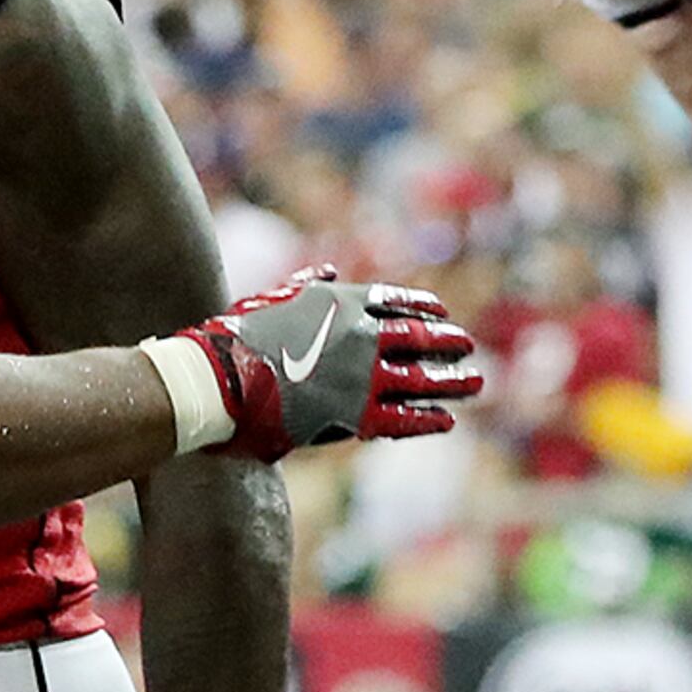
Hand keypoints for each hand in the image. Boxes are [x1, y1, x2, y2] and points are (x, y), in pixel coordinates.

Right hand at [180, 267, 481, 460]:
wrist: (215, 380)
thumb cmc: (234, 338)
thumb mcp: (273, 299)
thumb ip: (306, 287)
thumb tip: (327, 271)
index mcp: (339, 303)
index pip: (394, 302)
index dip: (422, 308)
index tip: (443, 313)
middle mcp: (359, 334)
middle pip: (417, 338)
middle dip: (446, 343)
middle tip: (469, 346)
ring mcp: (360, 375)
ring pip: (419, 377)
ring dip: (450, 381)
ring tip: (475, 383)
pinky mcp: (353, 414)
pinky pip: (401, 417)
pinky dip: (426, 418)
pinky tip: (445, 420)